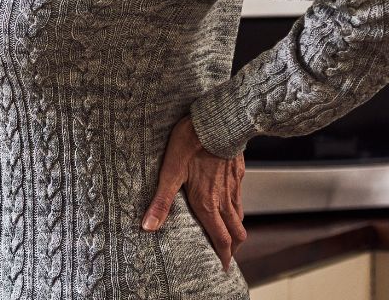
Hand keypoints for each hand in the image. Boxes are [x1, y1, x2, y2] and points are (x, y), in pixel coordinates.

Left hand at [141, 114, 246, 271]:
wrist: (218, 121)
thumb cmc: (191, 143)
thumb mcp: (170, 172)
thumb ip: (161, 201)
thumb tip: (148, 227)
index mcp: (208, 204)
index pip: (221, 239)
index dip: (223, 256)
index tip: (223, 268)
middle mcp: (224, 199)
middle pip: (235, 233)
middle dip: (232, 248)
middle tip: (226, 257)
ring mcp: (233, 186)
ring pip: (240, 216)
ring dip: (236, 230)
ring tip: (229, 236)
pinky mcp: (237, 173)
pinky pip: (240, 198)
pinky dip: (237, 209)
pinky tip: (229, 203)